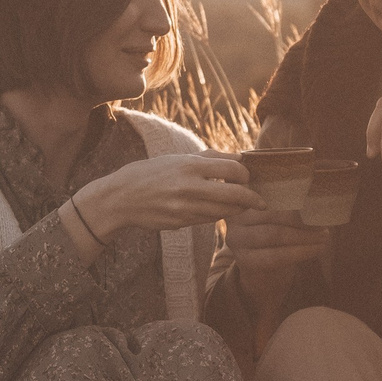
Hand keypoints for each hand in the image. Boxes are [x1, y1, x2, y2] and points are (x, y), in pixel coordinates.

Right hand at [73, 152, 262, 237]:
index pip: (233, 169)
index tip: (248, 177)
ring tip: (240, 206)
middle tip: (261, 202)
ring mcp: (185, 208)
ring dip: (236, 210)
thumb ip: (210, 158)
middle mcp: (189, 187)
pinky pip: (209, 220)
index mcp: (190, 166)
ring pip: (224, 212)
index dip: (246, 174)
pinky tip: (217, 210)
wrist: (121, 198)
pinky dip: (218, 215)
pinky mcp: (181, 223)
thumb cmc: (151, 173)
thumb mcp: (177, 159)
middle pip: (235, 195)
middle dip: (252, 199)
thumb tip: (239, 157)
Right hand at [225, 202, 328, 286]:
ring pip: (275, 234)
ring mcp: (236, 238)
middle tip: (323, 219)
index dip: (289, 193)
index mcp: (241, 195)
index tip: (312, 195)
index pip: (265, 189)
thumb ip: (288, 199)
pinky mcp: (244, 259)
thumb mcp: (277, 210)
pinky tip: (317, 249)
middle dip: (301, 218)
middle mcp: (234, 215)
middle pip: (272, 213)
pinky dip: (301, 252)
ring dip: (304, 236)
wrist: (262, 265)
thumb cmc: (275, 228)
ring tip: (325, 236)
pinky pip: (276, 256)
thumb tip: (317, 195)